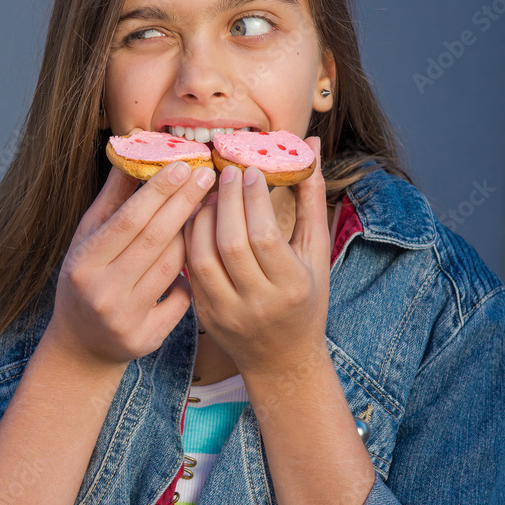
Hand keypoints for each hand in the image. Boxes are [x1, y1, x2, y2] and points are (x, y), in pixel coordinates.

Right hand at [47, 156, 216, 368]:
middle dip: (184, 203)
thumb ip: (110, 202)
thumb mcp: (86, 241)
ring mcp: (125, 318)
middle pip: (155, 240)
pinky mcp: (146, 339)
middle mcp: (103, 292)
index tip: (183, 166)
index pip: (128, 220)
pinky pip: (182, 299)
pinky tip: (195, 261)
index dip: (158, 192)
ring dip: (192, 235)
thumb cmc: (85, 281)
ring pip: (173, 266)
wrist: (81, 346)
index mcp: (84, 262)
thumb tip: (130, 156)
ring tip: (207, 209)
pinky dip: (190, 278)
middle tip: (207, 176)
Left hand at [182, 137, 329, 379]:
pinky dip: (190, 238)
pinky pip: (189, 270)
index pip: (264, 236)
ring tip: (211, 194)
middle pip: (231, 244)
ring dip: (202, 218)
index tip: (250, 171)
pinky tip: (197, 217)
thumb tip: (310, 146)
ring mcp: (227, 312)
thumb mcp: (316, 253)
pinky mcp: (204, 314)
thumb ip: (310, 199)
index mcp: (291, 287)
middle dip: (227, 201)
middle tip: (226, 172)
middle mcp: (258, 303)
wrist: (282, 358)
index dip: (254, 200)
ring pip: (202, 257)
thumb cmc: (306, 299)